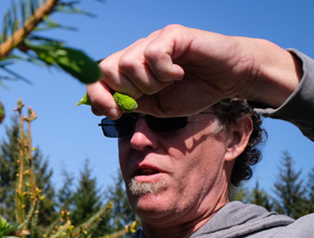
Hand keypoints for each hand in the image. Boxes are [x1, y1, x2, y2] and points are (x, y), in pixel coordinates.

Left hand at [85, 25, 300, 118]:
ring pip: (128, 63)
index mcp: (131, 68)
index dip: (98, 96)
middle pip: (106, 68)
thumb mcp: (155, 106)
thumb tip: (99, 107)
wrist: (230, 79)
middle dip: (124, 91)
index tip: (114, 113)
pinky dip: (165, 72)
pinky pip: (153, 55)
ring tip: (169, 83)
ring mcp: (154, 40)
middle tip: (149, 95)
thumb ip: (129, 103)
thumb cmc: (194, 91)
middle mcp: (138, 50)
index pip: (97, 76)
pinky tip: (179, 73)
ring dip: (148, 83)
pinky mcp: (172, 34)